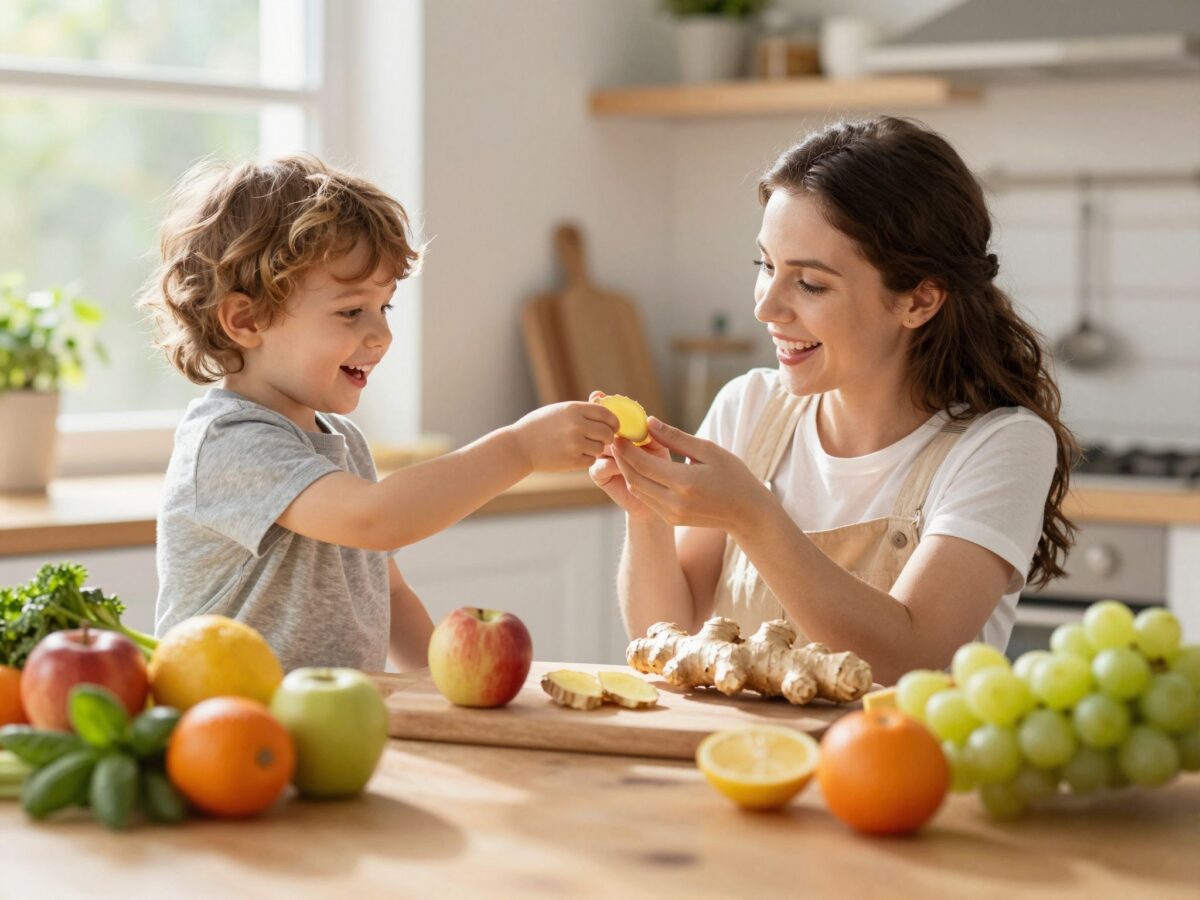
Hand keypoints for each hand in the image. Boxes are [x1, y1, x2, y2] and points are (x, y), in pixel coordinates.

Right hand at [511, 401, 617, 472]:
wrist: (519, 446)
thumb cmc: (541, 426)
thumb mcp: (560, 410)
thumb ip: (583, 409)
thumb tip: (607, 403)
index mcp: (574, 409)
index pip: (607, 414)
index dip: (614, 422)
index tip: (613, 427)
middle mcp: (576, 425)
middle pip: (607, 433)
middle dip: (607, 437)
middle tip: (600, 439)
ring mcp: (574, 444)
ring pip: (600, 448)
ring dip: (595, 449)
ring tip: (582, 446)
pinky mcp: (571, 460)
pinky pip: (590, 460)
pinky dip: (586, 459)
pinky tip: (574, 455)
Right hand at [586, 391, 668, 518]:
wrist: (658, 497)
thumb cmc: (662, 467)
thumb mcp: (659, 446)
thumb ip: (652, 434)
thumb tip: (648, 420)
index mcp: (621, 430)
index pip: (607, 413)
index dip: (601, 403)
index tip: (599, 395)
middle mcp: (609, 441)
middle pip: (598, 428)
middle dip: (601, 423)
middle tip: (611, 422)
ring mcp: (601, 457)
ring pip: (599, 447)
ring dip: (610, 446)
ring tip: (621, 446)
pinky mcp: (599, 474)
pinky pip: (598, 466)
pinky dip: (610, 464)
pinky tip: (623, 467)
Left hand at [610, 417, 773, 534]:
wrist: (747, 513)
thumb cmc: (733, 476)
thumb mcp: (709, 450)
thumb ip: (676, 437)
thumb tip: (649, 422)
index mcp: (685, 482)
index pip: (642, 464)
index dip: (625, 448)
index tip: (619, 433)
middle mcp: (674, 502)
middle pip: (634, 478)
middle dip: (621, 458)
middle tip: (616, 439)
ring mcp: (671, 514)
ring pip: (637, 490)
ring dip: (627, 470)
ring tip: (625, 451)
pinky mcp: (671, 519)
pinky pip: (646, 498)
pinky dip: (639, 482)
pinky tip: (639, 467)